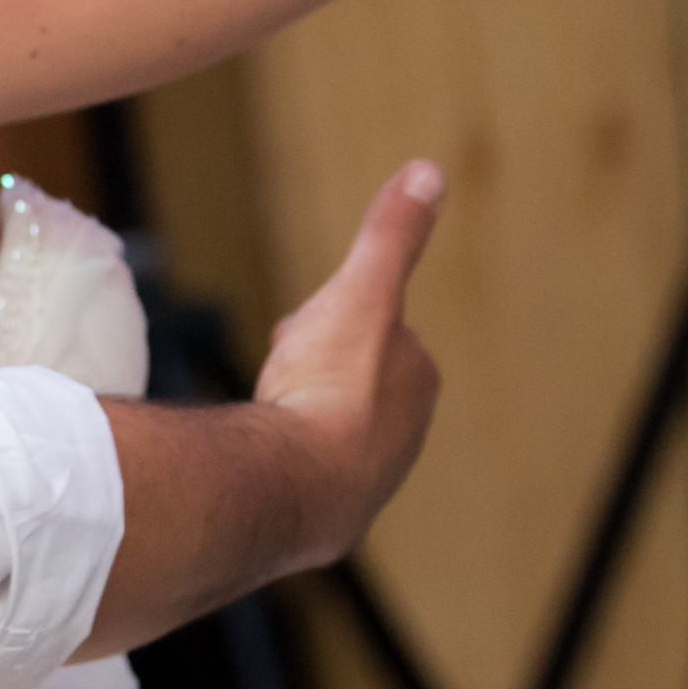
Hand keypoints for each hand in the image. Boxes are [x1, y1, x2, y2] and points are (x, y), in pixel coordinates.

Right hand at [251, 162, 446, 566]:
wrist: (297, 485)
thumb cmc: (331, 387)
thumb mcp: (360, 292)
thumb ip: (392, 236)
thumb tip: (428, 173)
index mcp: (417, 380)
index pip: (381, 335)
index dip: (338, 319)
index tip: (304, 321)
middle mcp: (403, 435)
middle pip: (352, 383)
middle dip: (317, 367)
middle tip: (281, 364)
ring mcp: (367, 479)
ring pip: (328, 429)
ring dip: (298, 414)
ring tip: (267, 411)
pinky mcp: (328, 515)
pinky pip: (303, 473)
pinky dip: (283, 458)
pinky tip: (259, 457)